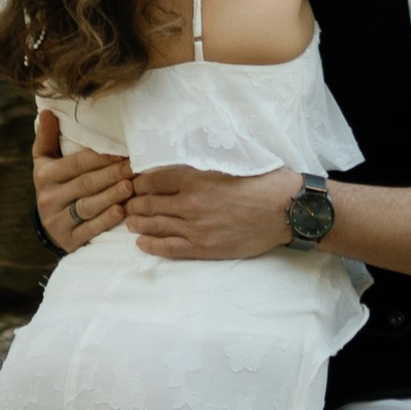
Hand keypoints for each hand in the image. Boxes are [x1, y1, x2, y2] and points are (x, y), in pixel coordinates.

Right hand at [33, 106, 132, 253]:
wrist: (49, 225)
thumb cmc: (54, 184)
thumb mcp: (44, 161)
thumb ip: (47, 137)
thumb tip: (47, 110)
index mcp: (44, 176)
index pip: (75, 164)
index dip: (99, 158)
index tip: (122, 151)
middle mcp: (48, 199)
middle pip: (85, 184)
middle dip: (111, 175)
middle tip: (133, 167)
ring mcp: (57, 222)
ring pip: (87, 206)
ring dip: (111, 196)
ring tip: (130, 186)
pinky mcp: (68, 241)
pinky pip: (89, 230)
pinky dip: (105, 221)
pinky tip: (121, 212)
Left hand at [122, 162, 302, 260]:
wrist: (283, 209)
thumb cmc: (261, 181)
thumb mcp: (229, 160)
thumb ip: (202, 163)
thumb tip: (183, 161)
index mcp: (195, 177)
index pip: (153, 179)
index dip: (138, 181)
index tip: (133, 182)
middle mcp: (190, 202)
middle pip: (148, 204)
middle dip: (133, 203)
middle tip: (127, 202)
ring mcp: (195, 228)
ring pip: (154, 226)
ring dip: (137, 223)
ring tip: (129, 221)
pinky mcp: (203, 248)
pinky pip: (168, 248)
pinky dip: (150, 245)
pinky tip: (141, 242)